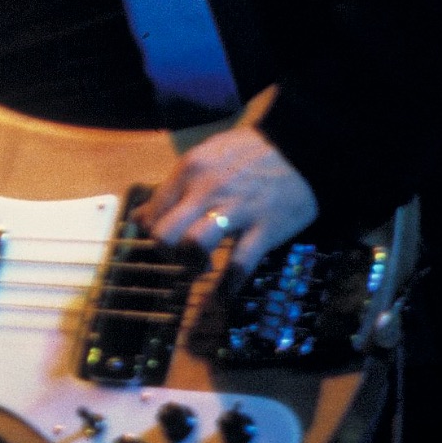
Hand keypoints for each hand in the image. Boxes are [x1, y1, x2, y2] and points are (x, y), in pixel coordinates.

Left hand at [133, 124, 317, 278]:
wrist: (301, 147)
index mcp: (189, 171)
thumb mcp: (204, 157)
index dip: (152, 233)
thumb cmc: (249, 153)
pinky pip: (240, 264)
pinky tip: (223, 295)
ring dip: (193, 266)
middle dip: (167, 253)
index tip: (164, 241)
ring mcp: (236, 210)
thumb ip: (173, 187)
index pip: (152, 212)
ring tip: (202, 268)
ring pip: (195, 246)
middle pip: (165, 233)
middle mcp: (206, 190)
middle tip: (180, 256)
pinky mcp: (264, 228)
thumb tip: (140, 217)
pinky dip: (228, 287)